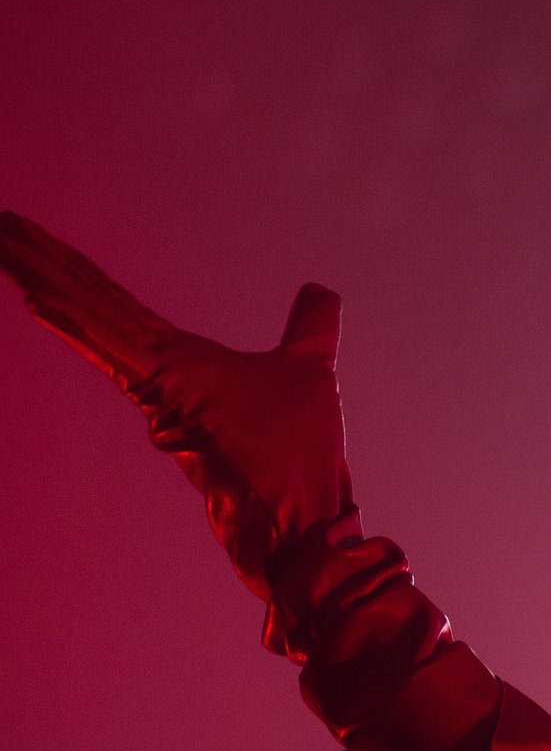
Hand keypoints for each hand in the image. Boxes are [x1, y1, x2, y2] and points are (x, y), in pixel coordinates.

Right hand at [0, 213, 350, 592]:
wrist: (300, 526)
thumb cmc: (300, 458)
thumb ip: (310, 329)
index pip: (117, 304)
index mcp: (184, 359)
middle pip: (94, 302)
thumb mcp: (309, 370)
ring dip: (47, 280)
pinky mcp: (168, 409)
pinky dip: (78, 326)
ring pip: (95, 320)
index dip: (75, 270)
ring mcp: (160, 390)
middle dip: (44, 262)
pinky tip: (37, 299)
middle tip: (2, 224)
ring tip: (4, 241)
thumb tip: (320, 294)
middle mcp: (161, 371)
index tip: (32, 235)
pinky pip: (115, 357)